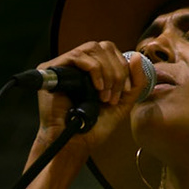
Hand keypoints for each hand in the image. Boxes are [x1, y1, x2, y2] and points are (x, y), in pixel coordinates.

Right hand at [34, 39, 139, 156]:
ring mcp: (64, 65)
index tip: (124, 92)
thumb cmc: (95, 126)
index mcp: (92, 69)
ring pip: (93, 48)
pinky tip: (96, 88)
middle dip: (116, 71)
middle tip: (113, 96)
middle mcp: (78, 64)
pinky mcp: (52, 68)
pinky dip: (94, 70)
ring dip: (106, 72)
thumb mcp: (123, 102)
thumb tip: (136, 55)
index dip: (122, 67)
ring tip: (104, 95)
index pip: (111, 51)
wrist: (76, 142)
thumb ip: (135, 81)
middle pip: (104, 47)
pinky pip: (78, 55)